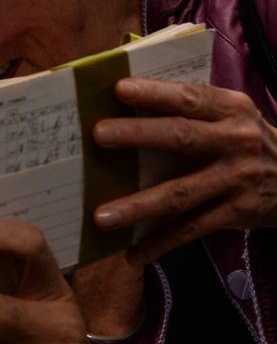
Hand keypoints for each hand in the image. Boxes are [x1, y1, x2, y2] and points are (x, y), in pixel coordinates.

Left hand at [92, 77, 276, 264]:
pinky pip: (192, 229)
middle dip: (137, 134)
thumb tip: (125, 101)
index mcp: (230, 109)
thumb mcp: (231, 115)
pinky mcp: (237, 212)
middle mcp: (235, 140)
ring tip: (101, 217)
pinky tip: (133, 254)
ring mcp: (236, 178)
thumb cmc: (245, 140)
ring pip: (180, 192)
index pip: (189, 97)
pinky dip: (161, 243)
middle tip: (98, 135)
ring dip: (138, 206)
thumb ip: (191, 108)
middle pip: (180, 137)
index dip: (155, 93)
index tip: (120, 89)